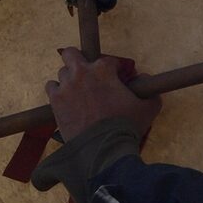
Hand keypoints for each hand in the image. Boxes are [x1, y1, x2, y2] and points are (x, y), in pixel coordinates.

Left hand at [45, 47, 160, 141]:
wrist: (102, 148)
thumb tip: (144, 80)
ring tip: (77, 92)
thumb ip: (151, 92)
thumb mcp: (148, 108)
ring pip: (62, 72)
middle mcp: (82, 72)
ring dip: (70, 79)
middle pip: (71, 53)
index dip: (113, 70)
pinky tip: (65, 100)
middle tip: (85, 74)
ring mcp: (66, 85)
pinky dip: (57, 92)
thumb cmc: (126, 126)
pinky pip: (51, 87)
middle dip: (78, 60)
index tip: (115, 80)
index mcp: (104, 69)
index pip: (108, 61)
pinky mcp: (55, 100)